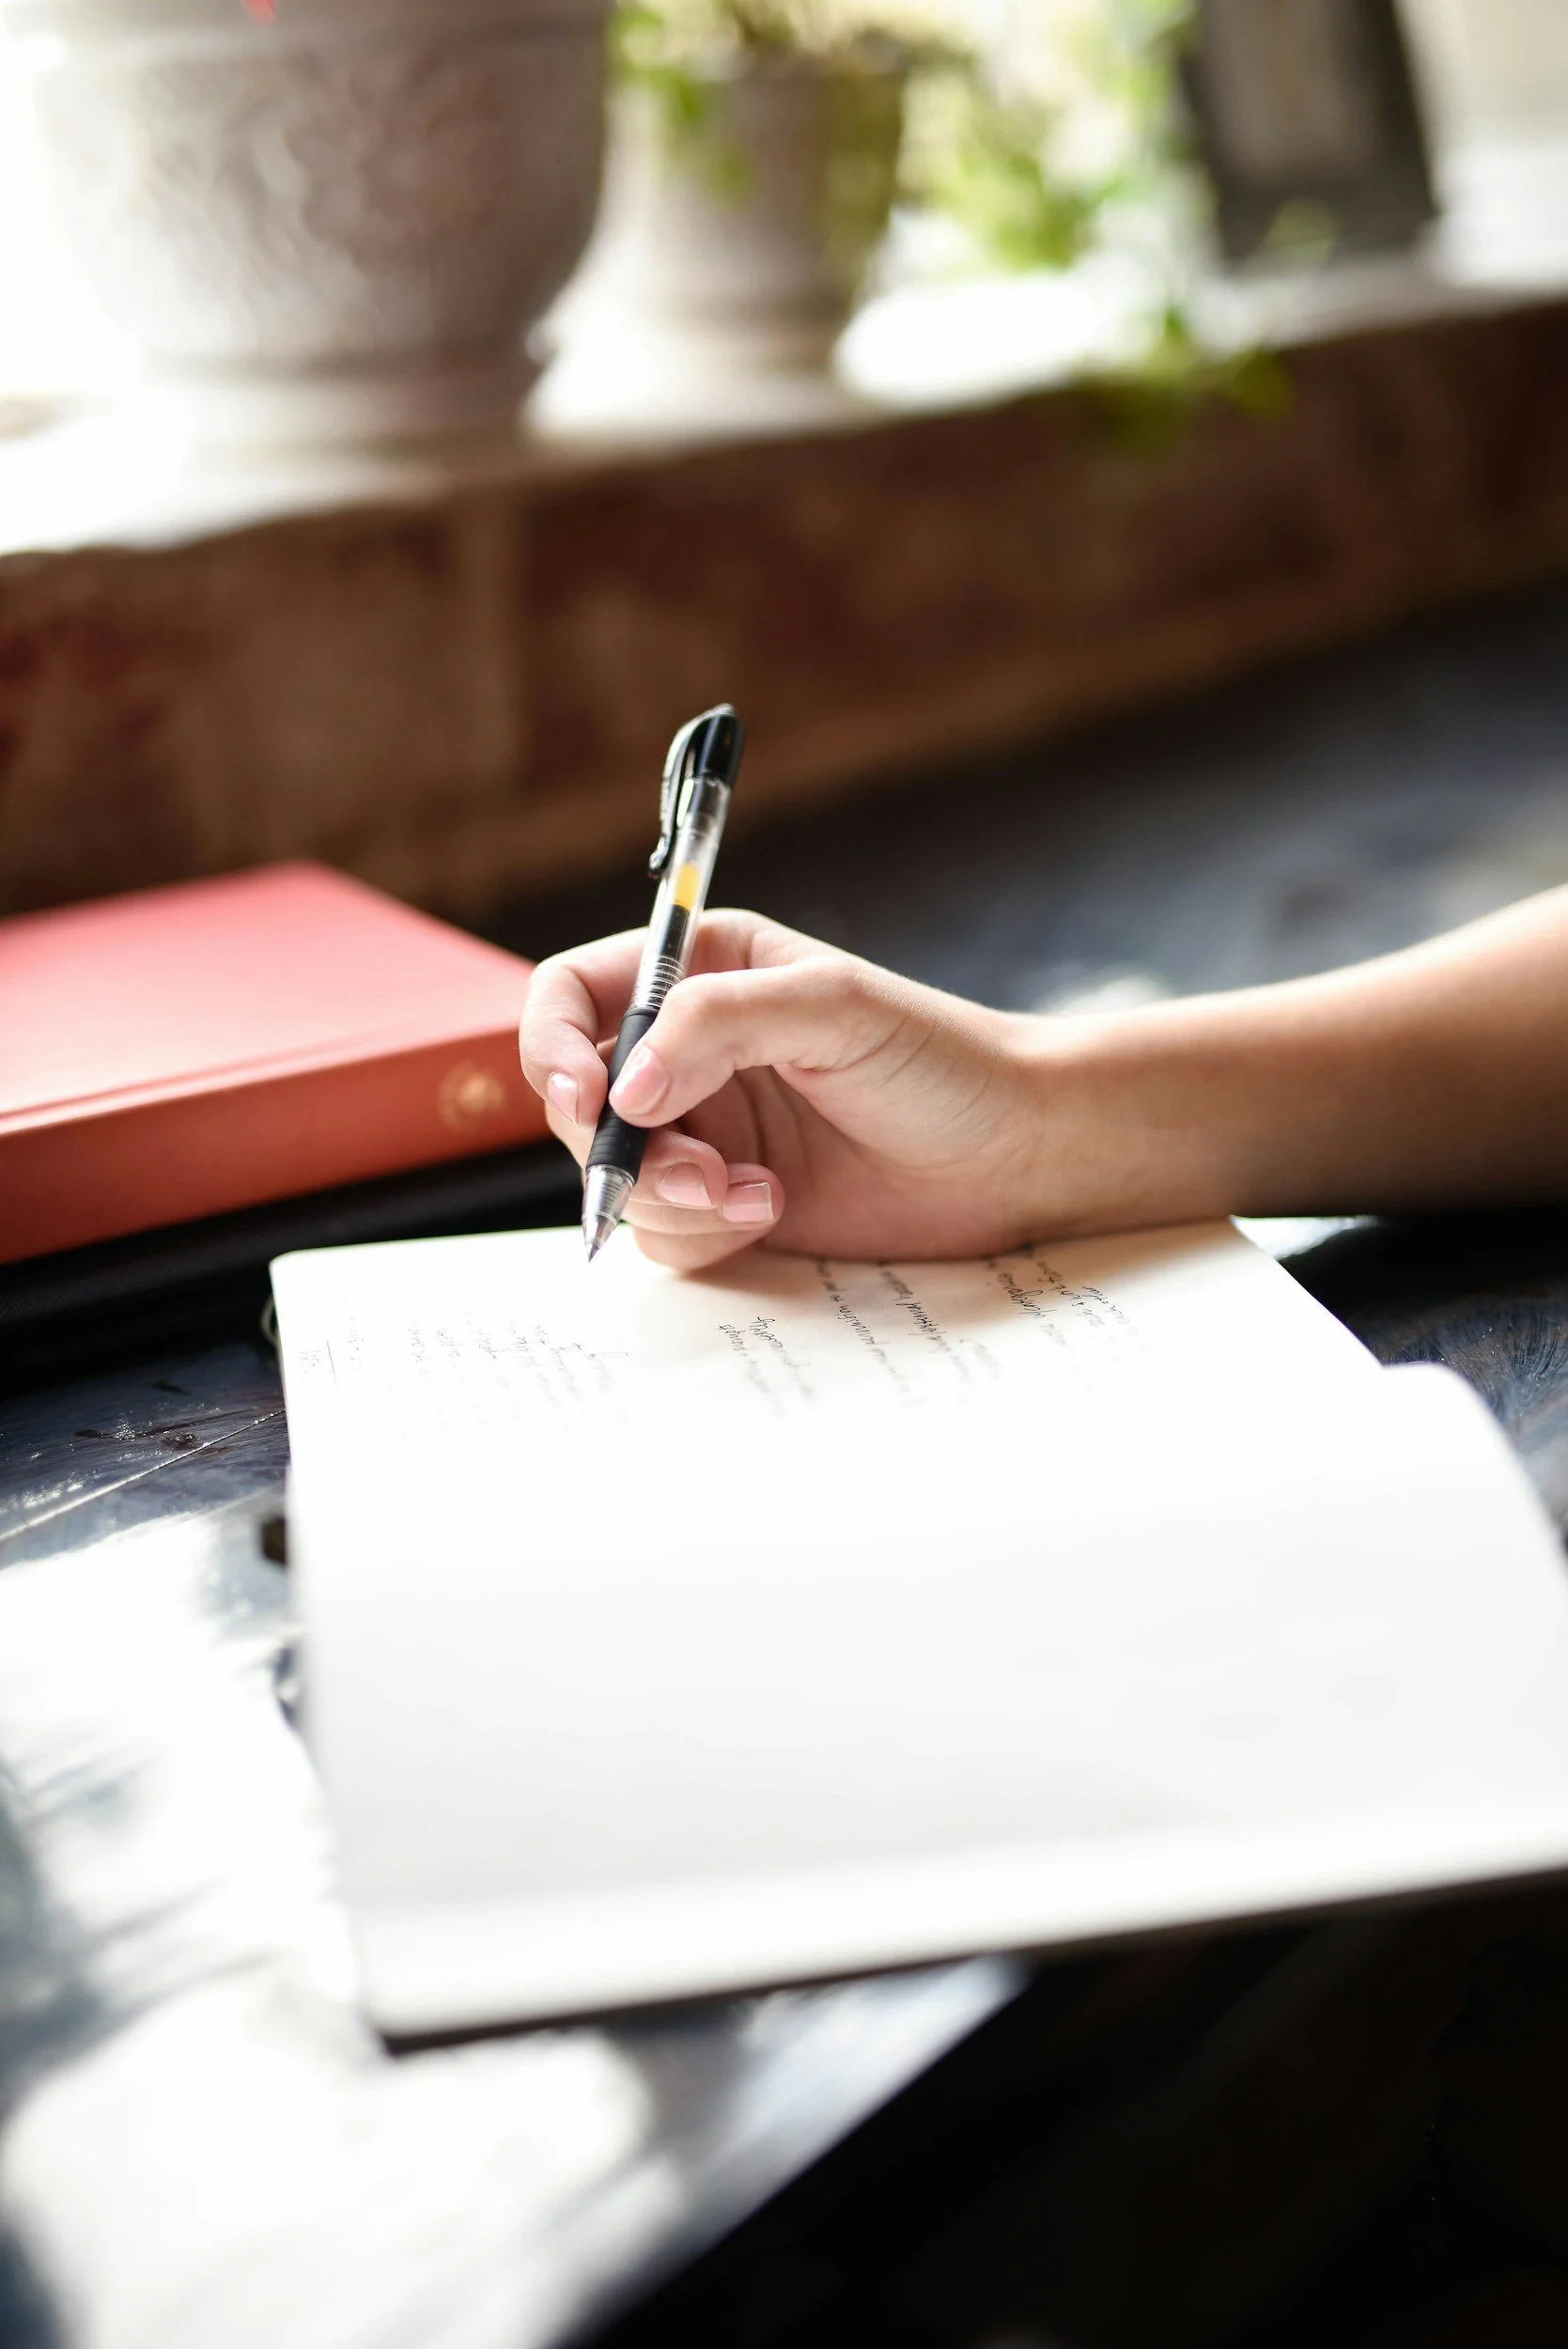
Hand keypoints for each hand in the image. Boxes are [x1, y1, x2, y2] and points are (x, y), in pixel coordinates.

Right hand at [519, 911, 1057, 1270]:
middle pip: (579, 1102)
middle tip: (695, 1170)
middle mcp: (688, 1051)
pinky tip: (772, 1212)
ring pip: (615, 1178)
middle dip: (620, 1148)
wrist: (1015, 1154)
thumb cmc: (941, 1060)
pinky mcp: (727, 1204)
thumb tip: (623, 1090)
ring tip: (751, 1195)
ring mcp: (705, 1131)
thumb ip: (718, 1024)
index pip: (572, 996)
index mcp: (702, 972)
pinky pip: (662, 1233)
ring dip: (666, 1198)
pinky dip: (703, 1232)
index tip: (586, 1097)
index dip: (552, 1046)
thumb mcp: (832, 1008)